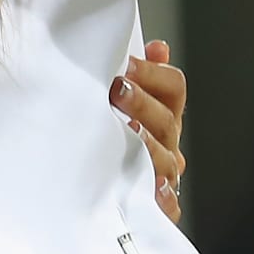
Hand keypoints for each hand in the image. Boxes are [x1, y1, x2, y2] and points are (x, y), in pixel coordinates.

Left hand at [111, 40, 190, 223]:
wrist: (81, 190)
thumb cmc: (98, 129)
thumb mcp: (111, 99)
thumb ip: (132, 73)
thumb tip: (156, 47)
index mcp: (160, 111)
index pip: (172, 86)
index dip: (152, 73)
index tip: (126, 64)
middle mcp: (166, 141)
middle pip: (167, 119)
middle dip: (141, 102)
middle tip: (115, 90)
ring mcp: (162, 173)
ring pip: (166, 158)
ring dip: (148, 144)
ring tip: (128, 131)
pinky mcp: (155, 206)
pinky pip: (168, 204)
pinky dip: (163, 196)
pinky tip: (152, 185)